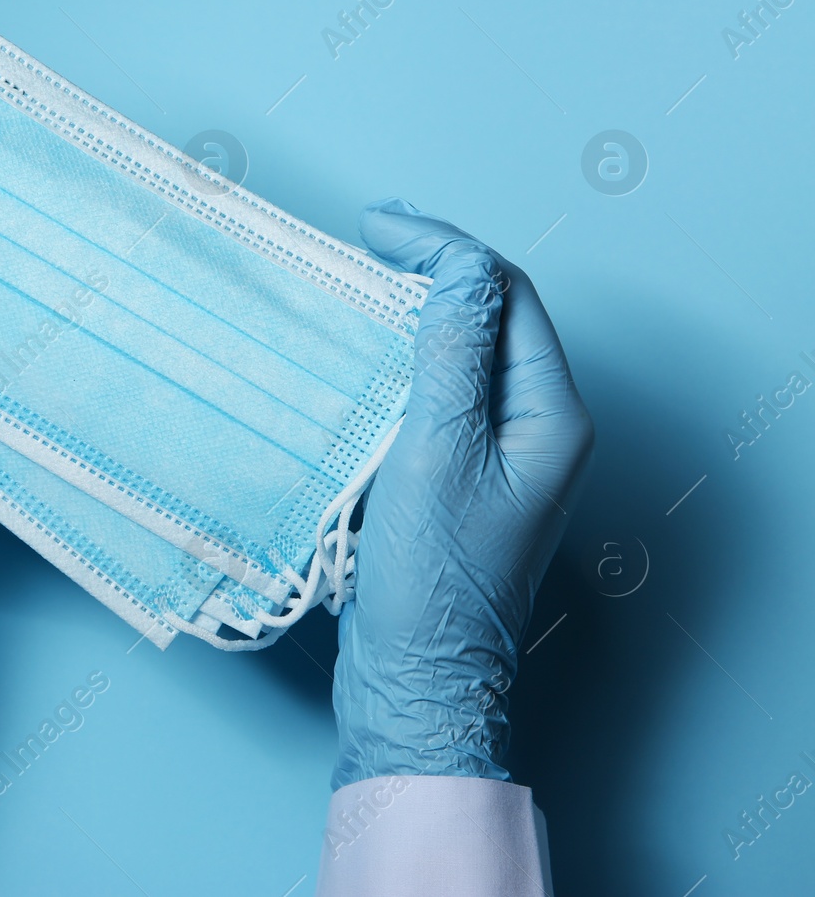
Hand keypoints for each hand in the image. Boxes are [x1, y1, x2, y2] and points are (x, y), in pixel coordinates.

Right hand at [331, 199, 593, 786]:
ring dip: (411, 311)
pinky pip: (434, 395)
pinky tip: (357, 352)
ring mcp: (496, 454)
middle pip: (489, 317)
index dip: (443, 249)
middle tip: (367, 236)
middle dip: (431, 268)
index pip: (504, 296)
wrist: (417, 678)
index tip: (375, 227)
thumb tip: (456, 266)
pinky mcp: (456, 476)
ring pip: (459, 353)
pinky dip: (396, 360)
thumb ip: (450, 355)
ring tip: (358, 278)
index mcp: (548, 416)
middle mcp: (533, 428)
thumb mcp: (437, 453)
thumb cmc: (432, 581)